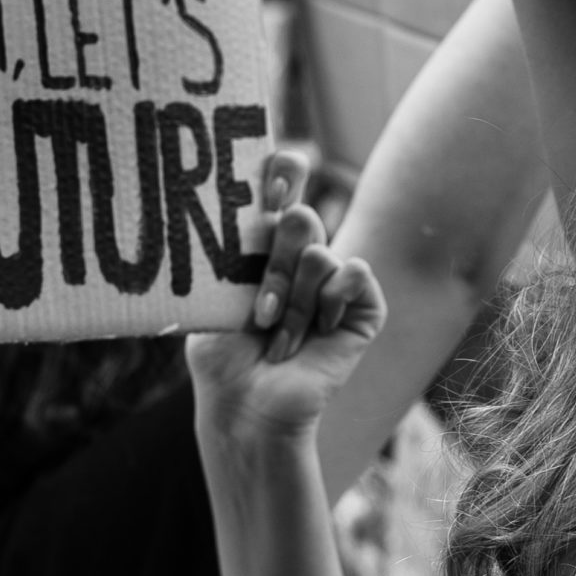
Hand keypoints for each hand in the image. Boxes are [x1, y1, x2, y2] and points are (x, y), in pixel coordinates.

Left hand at [188, 150, 385, 440]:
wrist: (248, 404)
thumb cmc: (222, 353)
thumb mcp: (214, 292)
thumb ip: (234, 246)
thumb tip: (249, 203)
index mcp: (264, 242)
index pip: (284, 181)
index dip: (285, 172)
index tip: (272, 190)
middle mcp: (301, 255)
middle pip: (300, 219)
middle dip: (274, 264)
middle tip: (260, 309)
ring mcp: (333, 281)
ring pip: (320, 254)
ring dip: (294, 301)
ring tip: (278, 337)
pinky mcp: (362, 307)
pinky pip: (356, 273)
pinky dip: (332, 299)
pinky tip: (318, 329)